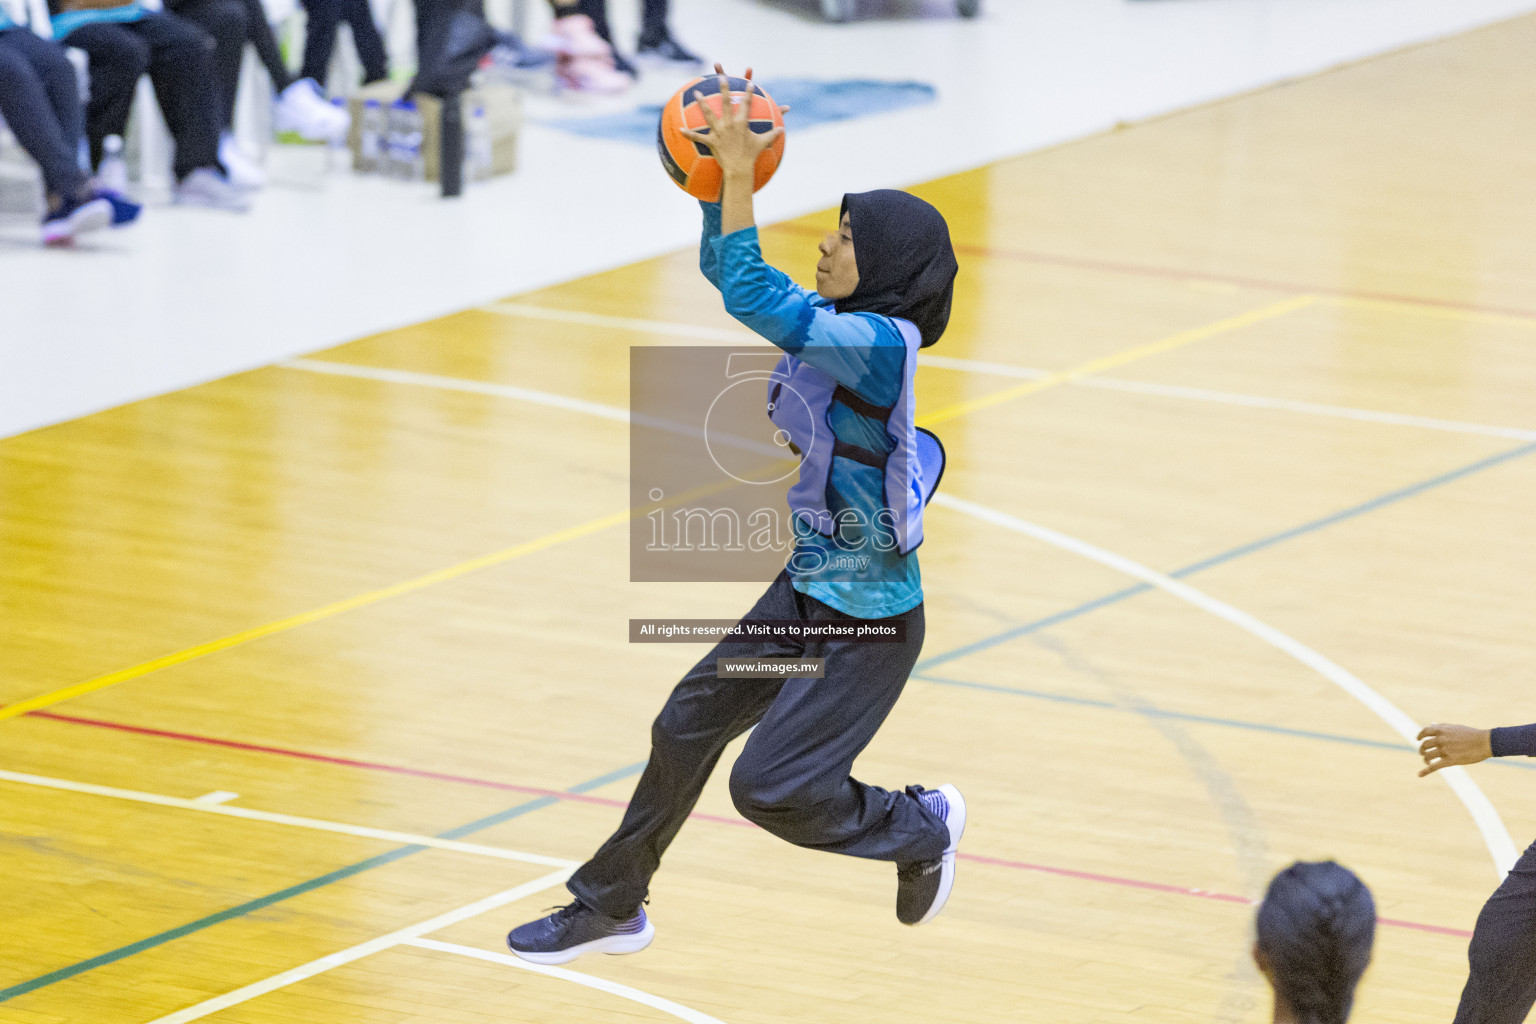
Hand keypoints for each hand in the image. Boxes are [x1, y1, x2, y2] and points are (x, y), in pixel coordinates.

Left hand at [678, 64, 788, 180]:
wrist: (740, 169)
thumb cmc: (751, 155)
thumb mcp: (762, 143)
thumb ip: (772, 134)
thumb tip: (782, 130)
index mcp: (742, 123)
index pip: (746, 104)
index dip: (749, 93)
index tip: (749, 83)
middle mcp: (729, 124)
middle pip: (726, 102)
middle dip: (723, 88)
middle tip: (720, 77)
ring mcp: (719, 132)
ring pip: (708, 114)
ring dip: (702, 103)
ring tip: (696, 92)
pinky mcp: (711, 141)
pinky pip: (697, 137)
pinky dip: (688, 133)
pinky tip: (679, 128)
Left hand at [1417, 723, 1492, 776]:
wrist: (1484, 742)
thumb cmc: (1471, 734)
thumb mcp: (1455, 727)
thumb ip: (1442, 727)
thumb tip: (1431, 724)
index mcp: (1441, 730)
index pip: (1424, 732)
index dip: (1420, 736)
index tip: (1418, 739)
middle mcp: (1440, 739)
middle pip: (1425, 745)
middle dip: (1422, 750)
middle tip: (1423, 753)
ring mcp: (1444, 750)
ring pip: (1428, 756)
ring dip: (1425, 759)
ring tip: (1427, 761)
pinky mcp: (1449, 760)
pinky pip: (1434, 766)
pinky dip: (1425, 771)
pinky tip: (1419, 775)